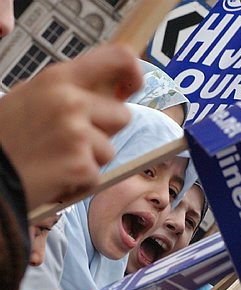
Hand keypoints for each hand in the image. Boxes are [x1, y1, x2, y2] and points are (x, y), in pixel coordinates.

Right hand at [0, 44, 141, 209]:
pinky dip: (79, 184)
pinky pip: (97, 177)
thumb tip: (106, 92)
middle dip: (104, 133)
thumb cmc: (7, 139)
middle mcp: (71, 102)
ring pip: (110, 151)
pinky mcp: (80, 165)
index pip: (118, 59)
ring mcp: (77, 134)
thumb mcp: (31, 97)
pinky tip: (56, 178)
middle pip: (122, 116)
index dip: (133, 74)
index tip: (132, 87)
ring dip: (89, 162)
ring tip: (58, 161)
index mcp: (59, 79)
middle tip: (74, 142)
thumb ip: (68, 90)